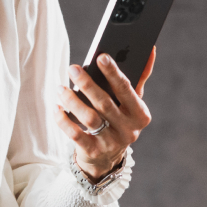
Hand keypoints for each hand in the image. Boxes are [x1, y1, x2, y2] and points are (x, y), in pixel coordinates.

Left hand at [56, 47, 155, 180]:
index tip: (101, 56)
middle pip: (105, 103)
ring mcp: (111, 143)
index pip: (126, 90)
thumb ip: (139, 77)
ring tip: (60, 87)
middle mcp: (128, 130)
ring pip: (89, 118)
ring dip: (72, 101)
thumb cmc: (119, 119)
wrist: (108, 157)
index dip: (113, 73)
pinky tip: (56, 107)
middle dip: (87, 84)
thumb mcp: (131, 102)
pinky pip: (75, 135)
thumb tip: (149, 49)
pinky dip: (63, 120)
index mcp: (140, 114)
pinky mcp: (93, 152)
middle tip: (73, 68)